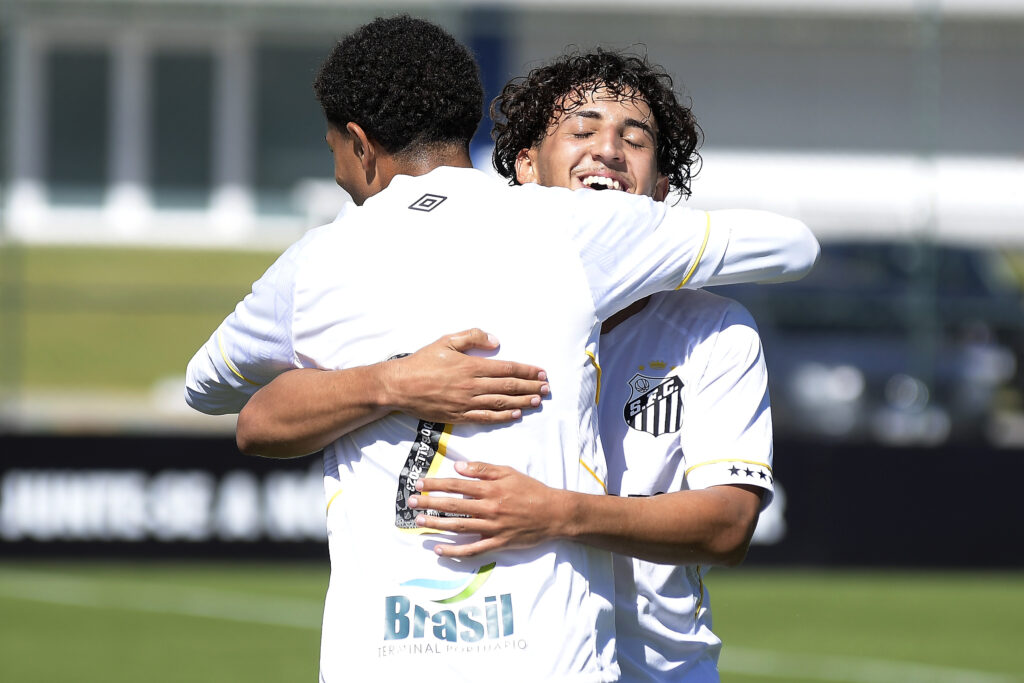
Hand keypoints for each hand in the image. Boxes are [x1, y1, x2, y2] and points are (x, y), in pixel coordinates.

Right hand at [383, 329, 548, 423]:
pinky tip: (515, 415)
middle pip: (508, 388)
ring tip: (537, 401)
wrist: (399, 386)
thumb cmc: (422, 361)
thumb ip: (472, 337)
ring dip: (522, 402)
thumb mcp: (445, 340)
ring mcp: (465, 403)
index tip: (541, 373)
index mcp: (470, 366)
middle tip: (546, 389)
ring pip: (500, 403)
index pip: (506, 369)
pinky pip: (485, 418)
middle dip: (530, 388)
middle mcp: (471, 385)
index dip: (526, 372)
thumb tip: (496, 341)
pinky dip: (502, 416)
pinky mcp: (458, 416)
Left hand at [407, 461, 566, 557]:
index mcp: (491, 489)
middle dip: (430, 503)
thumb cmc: (531, 490)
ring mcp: (493, 528)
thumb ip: (483, 469)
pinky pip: (473, 549)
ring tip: (419, 521)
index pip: (457, 485)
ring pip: (459, 526)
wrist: (555, 514)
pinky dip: (455, 551)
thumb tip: (458, 467)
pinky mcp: (498, 543)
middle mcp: (489, 508)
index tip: (419, 483)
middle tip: (411, 501)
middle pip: (454, 506)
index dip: (436, 484)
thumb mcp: (509, 472)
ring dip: (437, 524)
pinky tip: (439, 549)